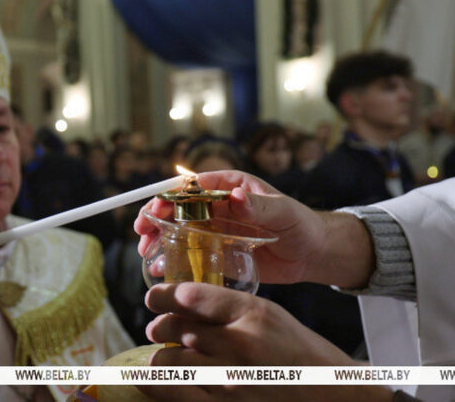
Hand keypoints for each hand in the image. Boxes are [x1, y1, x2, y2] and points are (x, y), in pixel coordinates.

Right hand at [135, 170, 373, 286]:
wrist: (313, 254)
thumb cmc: (302, 225)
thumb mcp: (283, 213)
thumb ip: (260, 207)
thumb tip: (235, 197)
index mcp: (231, 186)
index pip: (193, 186)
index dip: (171, 196)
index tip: (156, 208)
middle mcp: (219, 206)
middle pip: (179, 208)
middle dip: (157, 217)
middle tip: (141, 232)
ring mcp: (217, 229)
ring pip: (179, 230)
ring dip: (160, 239)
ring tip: (146, 253)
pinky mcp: (218, 251)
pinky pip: (191, 253)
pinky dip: (174, 259)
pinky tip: (162, 269)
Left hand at [140, 282, 392, 401]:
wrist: (328, 395)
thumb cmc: (297, 352)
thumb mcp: (268, 314)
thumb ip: (226, 306)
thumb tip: (179, 301)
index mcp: (253, 314)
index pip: (192, 296)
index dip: (164, 296)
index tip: (155, 298)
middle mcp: (239, 345)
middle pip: (175, 328)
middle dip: (160, 326)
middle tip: (157, 327)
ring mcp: (230, 380)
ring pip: (170, 361)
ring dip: (162, 356)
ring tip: (165, 355)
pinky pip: (175, 394)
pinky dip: (158, 384)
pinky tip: (151, 378)